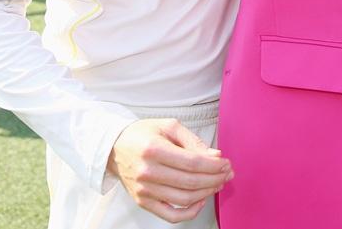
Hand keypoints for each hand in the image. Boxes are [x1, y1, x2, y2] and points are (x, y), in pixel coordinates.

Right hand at [107, 118, 233, 223]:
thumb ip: (192, 141)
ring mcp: (144, 190)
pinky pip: (171, 215)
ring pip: (184, 199)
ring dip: (206, 193)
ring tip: (217, 184)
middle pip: (190, 182)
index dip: (213, 165)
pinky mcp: (142, 202)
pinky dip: (189, 212)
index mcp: (154, 149)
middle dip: (214, 178)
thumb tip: (215, 156)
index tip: (225, 163)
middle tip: (227, 173)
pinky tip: (200, 201)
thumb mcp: (168, 126)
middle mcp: (147, 172)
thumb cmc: (143, 134)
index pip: (192, 163)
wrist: (114, 147)